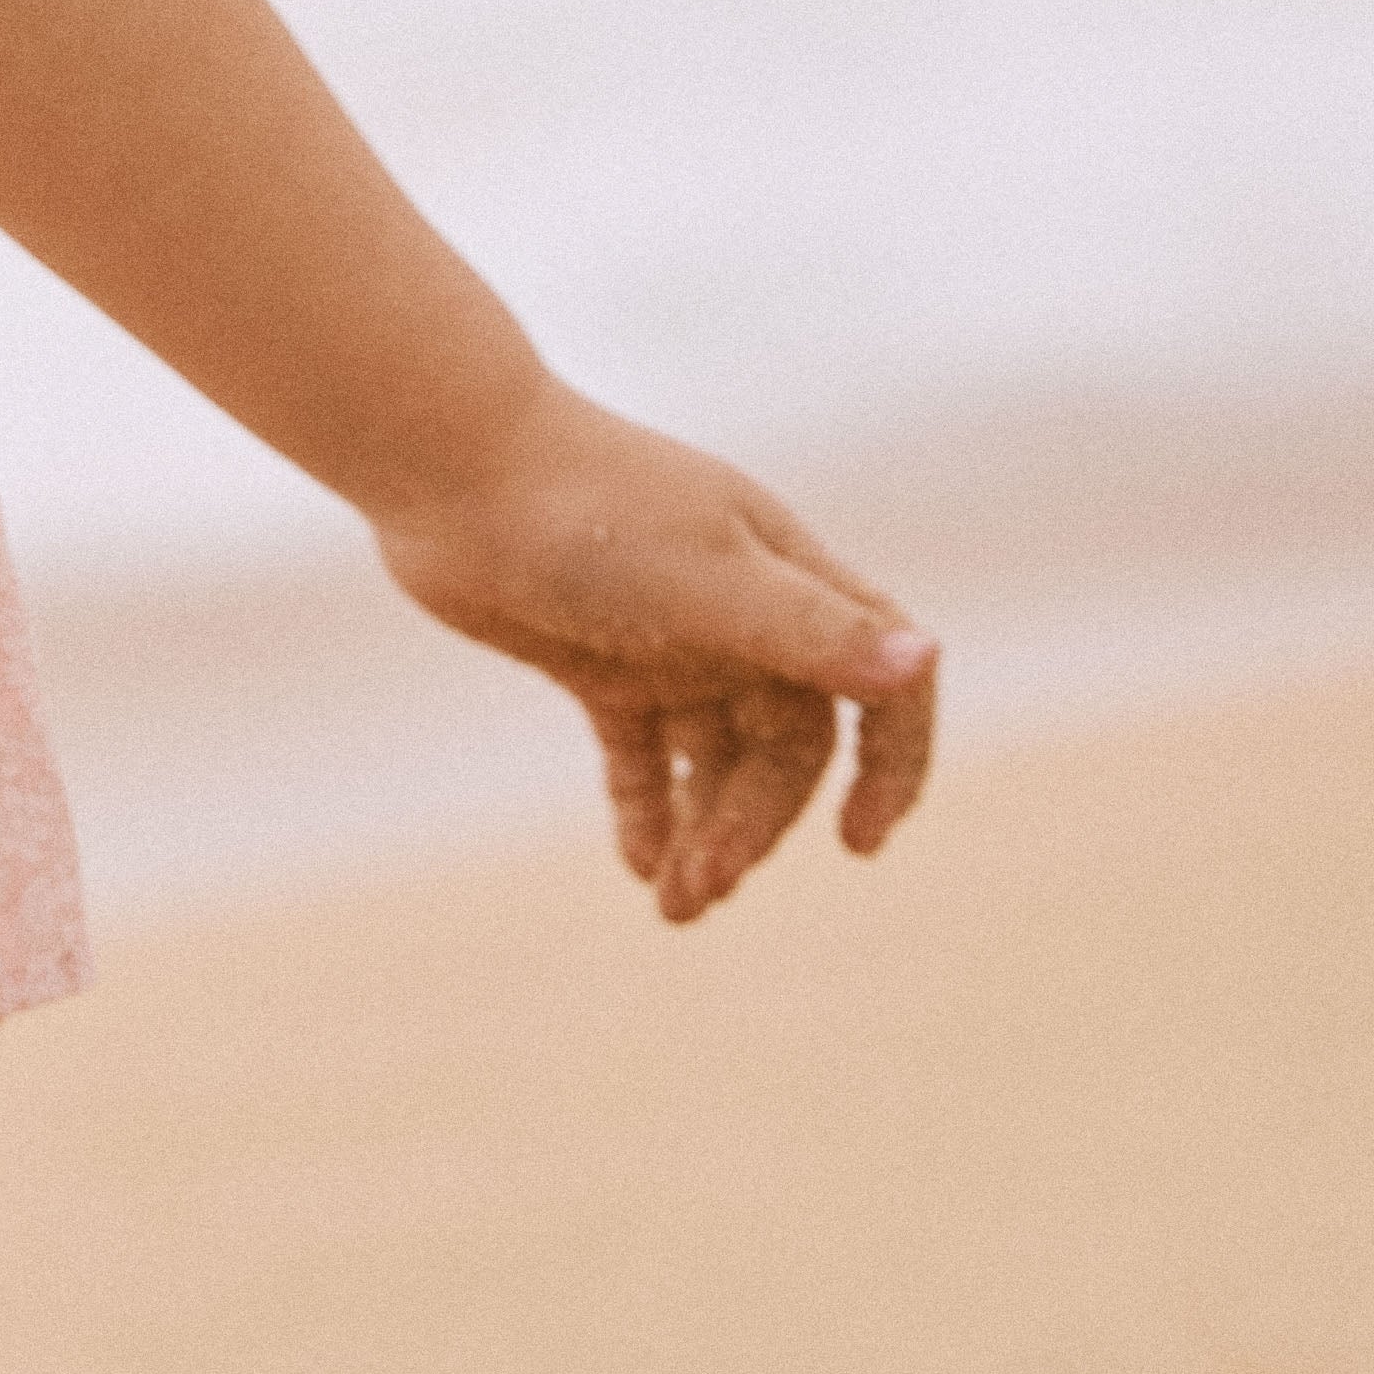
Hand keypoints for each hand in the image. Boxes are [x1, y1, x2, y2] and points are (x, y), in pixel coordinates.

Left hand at [366, 382, 937, 922]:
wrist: (449, 468)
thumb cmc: (587, 510)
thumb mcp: (709, 579)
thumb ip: (809, 628)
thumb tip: (924, 659)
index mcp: (789, 583)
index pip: (879, 686)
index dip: (891, 764)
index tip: (859, 843)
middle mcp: (742, 614)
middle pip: (783, 747)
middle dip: (754, 823)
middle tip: (706, 887)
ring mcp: (669, 639)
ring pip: (712, 760)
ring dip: (705, 831)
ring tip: (674, 905)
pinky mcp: (598, 662)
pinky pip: (640, 753)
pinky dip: (646, 808)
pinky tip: (638, 866)